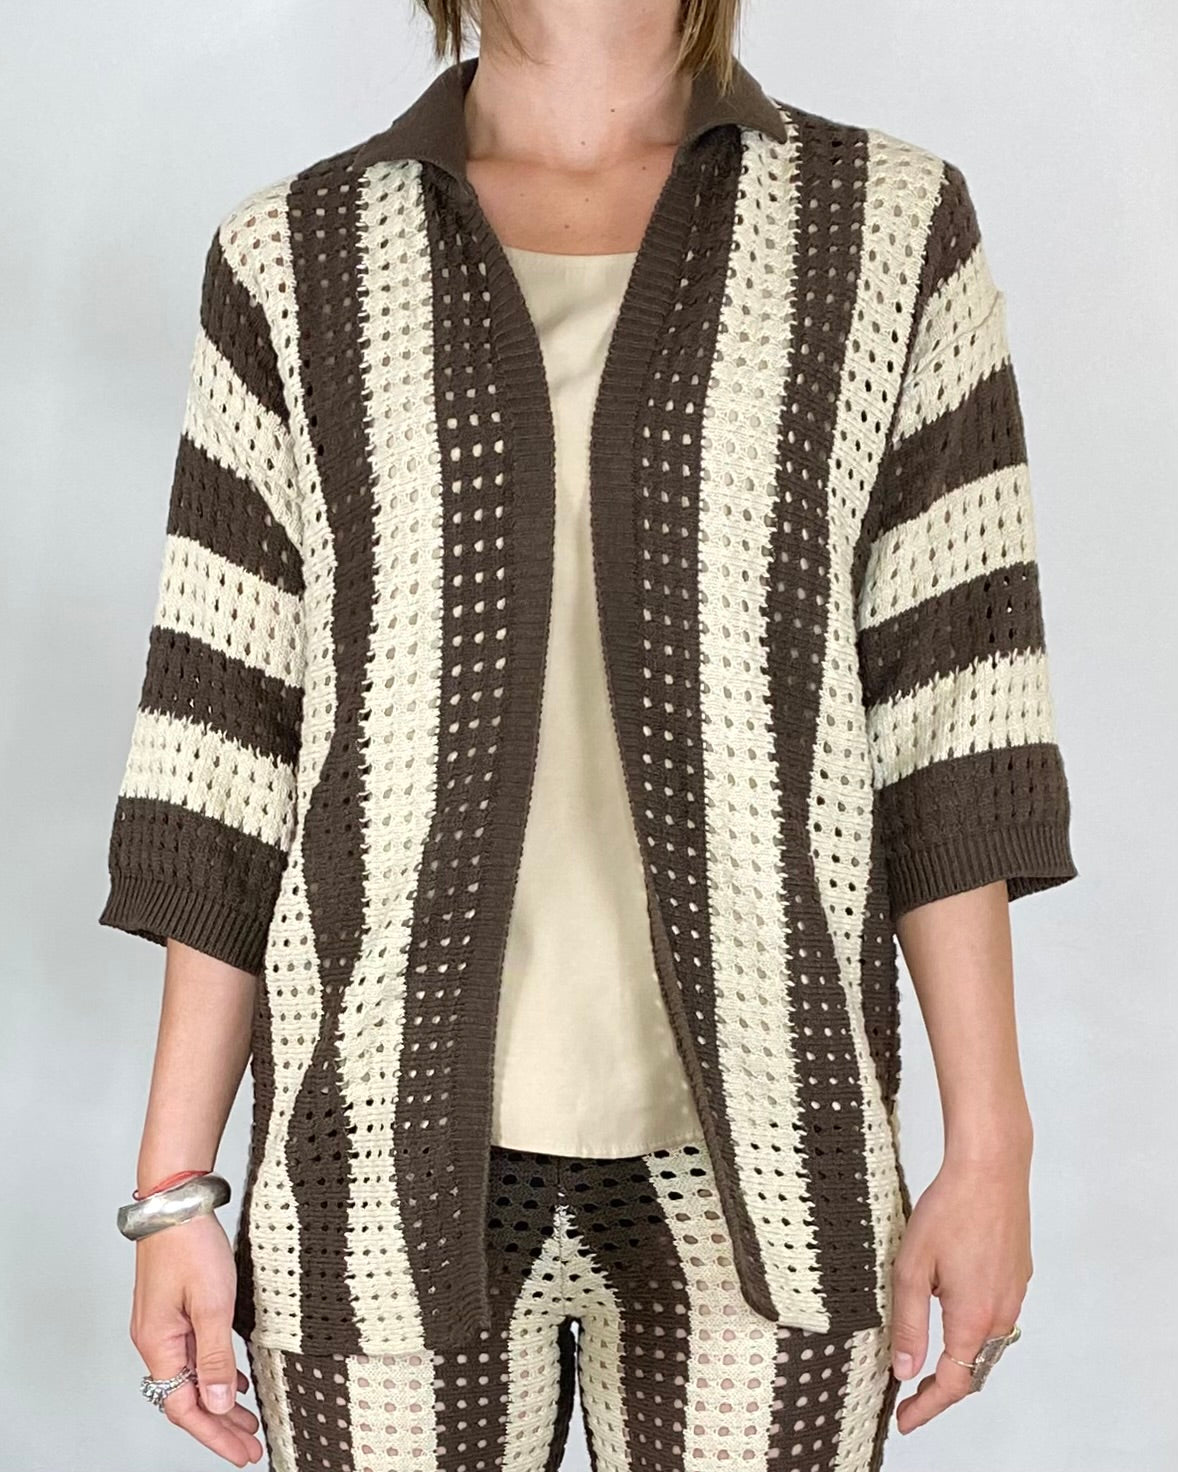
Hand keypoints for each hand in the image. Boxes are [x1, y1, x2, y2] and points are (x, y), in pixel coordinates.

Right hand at [129, 1211, 262, 1465]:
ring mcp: (163, 1325)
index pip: (184, 1407)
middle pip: (186, 1397)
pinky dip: (215, 1371)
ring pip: (192, 1376)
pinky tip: (233, 1380)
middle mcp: (155, 1340)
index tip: (242, 1452)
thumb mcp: (213, 1303)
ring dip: (218, 1400)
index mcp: (159, 1343)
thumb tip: (216, 1403)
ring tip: (247, 1420)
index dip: (214, 1434)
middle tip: (249, 1445)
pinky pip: (193, 1353)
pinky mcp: (174, 1309)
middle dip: (219, 1426)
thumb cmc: (191, 1244)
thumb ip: (215, 1356)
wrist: (176, 1202)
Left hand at [889, 1146, 1031, 1433]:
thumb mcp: (912, 1267)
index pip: (954, 1382)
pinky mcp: (1018, 1273)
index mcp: (974, 1317)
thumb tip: (905, 1370)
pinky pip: (994, 1312)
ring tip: (925, 1355)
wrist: (991, 1168)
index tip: (905, 1420)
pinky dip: (971, 1323)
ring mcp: (1014, 1292)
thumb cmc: (949, 1209)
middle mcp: (1001, 1313)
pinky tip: (950, 1305)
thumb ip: (909, 1323)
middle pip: (973, 1366)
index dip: (928, 1407)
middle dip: (942, 1386)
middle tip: (909, 1394)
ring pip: (985, 1340)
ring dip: (958, 1352)